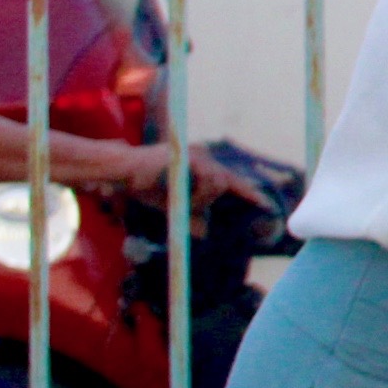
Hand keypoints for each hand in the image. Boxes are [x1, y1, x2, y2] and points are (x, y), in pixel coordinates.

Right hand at [107, 141, 266, 207]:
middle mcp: (202, 158)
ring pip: (220, 183)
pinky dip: (201, 195)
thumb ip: (189, 214)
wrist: (123, 172)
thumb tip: (206, 232)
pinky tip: (187, 200)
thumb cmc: (144, 185)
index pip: (228, 179)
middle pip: (230, 179)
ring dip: (206, 200)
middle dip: (247, 194)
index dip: (246, 191)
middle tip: (264, 206)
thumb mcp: (173, 205)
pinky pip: (209, 180)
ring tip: (189, 205)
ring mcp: (197, 155)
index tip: (265, 204)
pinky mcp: (191, 157)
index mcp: (200, 166)